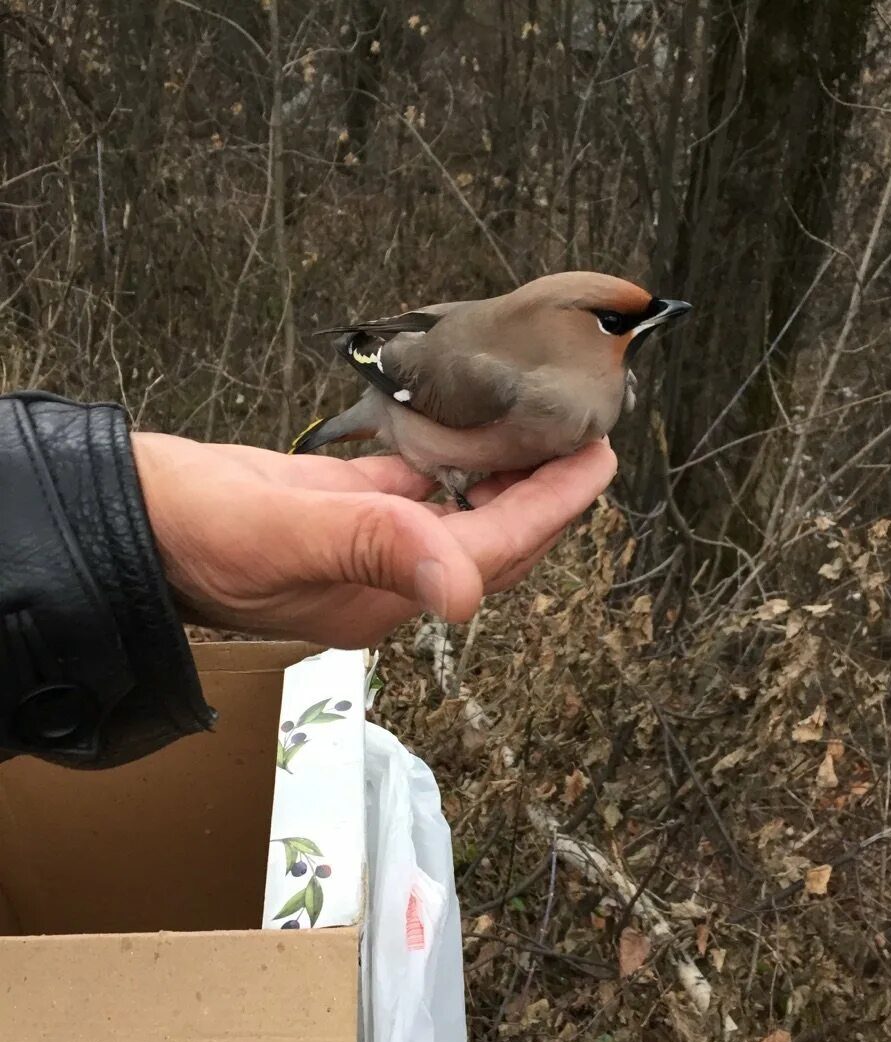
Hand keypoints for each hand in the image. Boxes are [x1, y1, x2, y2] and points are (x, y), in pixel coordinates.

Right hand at [132, 433, 616, 647]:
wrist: (132, 520)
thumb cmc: (196, 532)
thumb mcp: (284, 535)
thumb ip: (374, 548)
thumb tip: (464, 591)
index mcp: (382, 593)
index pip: (492, 550)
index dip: (551, 507)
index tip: (599, 460)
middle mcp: (384, 577)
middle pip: (490, 540)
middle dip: (545, 498)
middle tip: (590, 444)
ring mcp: (362, 547)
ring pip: (456, 517)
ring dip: (504, 483)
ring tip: (545, 440)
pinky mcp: (338, 513)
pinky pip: (412, 494)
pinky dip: (447, 467)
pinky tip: (469, 441)